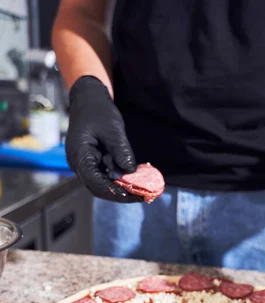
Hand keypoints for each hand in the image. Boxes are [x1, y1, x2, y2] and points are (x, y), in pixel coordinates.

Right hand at [66, 75, 141, 202]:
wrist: (88, 99)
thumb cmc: (98, 110)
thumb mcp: (113, 128)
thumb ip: (121, 150)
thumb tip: (131, 171)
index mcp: (79, 154)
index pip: (93, 180)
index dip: (111, 190)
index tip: (129, 195)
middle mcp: (78, 163)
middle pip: (97, 188)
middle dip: (118, 194)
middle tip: (141, 196)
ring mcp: (84, 164)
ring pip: (101, 185)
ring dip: (120, 189)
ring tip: (140, 192)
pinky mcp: (93, 163)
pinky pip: (105, 177)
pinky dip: (118, 181)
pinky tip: (134, 181)